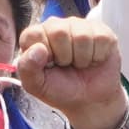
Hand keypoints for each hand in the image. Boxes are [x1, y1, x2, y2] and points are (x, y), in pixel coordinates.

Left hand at [12, 15, 127, 128]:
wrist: (89, 101)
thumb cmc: (61, 90)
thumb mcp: (37, 85)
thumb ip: (27, 68)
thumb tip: (38, 49)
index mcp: (37, 37)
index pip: (33, 34)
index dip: (42, 54)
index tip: (49, 65)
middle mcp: (57, 26)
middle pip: (59, 32)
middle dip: (64, 57)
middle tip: (66, 65)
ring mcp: (80, 26)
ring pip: (82, 36)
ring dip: (82, 58)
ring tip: (80, 63)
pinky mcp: (101, 31)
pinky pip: (100, 39)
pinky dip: (97, 56)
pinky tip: (93, 60)